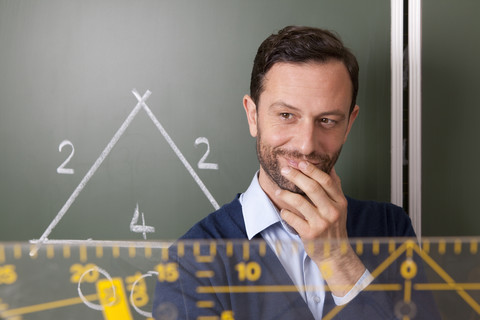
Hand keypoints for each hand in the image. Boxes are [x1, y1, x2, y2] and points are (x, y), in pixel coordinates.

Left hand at [274, 161, 365, 295]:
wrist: (335, 254)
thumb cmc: (334, 227)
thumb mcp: (340, 207)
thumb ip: (334, 188)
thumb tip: (329, 167)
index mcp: (340, 202)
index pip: (326, 181)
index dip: (312, 170)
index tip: (299, 163)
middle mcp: (332, 211)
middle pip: (312, 188)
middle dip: (296, 176)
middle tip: (285, 170)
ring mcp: (321, 223)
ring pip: (300, 202)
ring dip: (286, 194)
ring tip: (278, 191)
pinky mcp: (310, 234)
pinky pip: (293, 218)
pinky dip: (285, 213)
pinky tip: (283, 211)